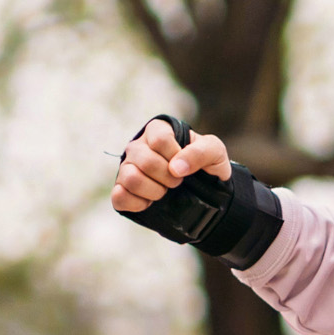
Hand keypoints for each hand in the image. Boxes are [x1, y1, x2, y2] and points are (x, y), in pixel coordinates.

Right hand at [111, 116, 230, 215]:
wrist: (205, 191)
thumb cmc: (206, 164)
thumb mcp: (215, 152)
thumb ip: (200, 152)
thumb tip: (175, 167)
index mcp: (158, 131)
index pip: (159, 139)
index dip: (175, 156)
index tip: (185, 166)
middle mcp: (138, 147)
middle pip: (145, 161)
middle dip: (168, 177)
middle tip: (177, 182)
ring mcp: (127, 168)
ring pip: (130, 178)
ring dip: (154, 191)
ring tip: (164, 191)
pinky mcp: (122, 190)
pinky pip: (119, 197)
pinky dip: (138, 204)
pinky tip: (150, 203)